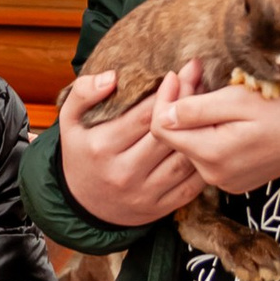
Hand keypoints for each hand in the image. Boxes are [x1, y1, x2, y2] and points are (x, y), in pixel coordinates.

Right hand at [54, 62, 206, 224]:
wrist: (83, 206)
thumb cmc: (82, 153)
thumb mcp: (70, 121)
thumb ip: (83, 93)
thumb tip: (112, 77)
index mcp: (102, 147)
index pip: (144, 115)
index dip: (167, 91)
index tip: (180, 72)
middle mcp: (123, 172)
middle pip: (167, 134)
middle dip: (187, 105)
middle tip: (202, 82)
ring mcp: (143, 193)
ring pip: (183, 159)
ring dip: (201, 131)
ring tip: (208, 108)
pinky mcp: (159, 207)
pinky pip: (191, 185)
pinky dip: (203, 162)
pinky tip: (208, 142)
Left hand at [152, 75, 279, 190]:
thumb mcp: (238, 100)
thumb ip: (197, 110)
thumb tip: (164, 116)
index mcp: (211, 155)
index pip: (162, 129)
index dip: (164, 98)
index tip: (177, 73)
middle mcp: (213, 174)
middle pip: (176, 135)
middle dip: (178, 100)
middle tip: (196, 70)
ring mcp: (222, 180)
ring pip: (190, 143)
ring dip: (192, 114)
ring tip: (207, 86)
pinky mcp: (231, 179)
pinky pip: (206, 153)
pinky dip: (206, 129)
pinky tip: (218, 111)